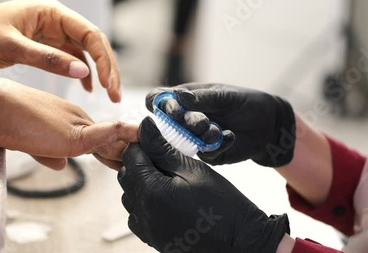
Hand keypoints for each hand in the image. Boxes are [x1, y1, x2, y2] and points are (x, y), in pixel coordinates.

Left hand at [0, 0, 120, 101]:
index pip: (89, 33)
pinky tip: (87, 87)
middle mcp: (54, 19)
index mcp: (49, 11)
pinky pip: (71, 57)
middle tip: (115, 92)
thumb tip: (82, 72)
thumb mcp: (12, 48)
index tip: (108, 82)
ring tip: (108, 93)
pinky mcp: (45, 44)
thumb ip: (49, 60)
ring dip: (98, 71)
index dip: (103, 59)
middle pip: (93, 42)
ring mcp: (50, 32)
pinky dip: (81, 72)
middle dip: (107, 68)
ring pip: (85, 51)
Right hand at [0, 74, 136, 168]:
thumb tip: (61, 166)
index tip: (124, 160)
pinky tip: (138, 136)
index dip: (113, 151)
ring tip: (148, 156)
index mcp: (68, 117)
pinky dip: (123, 136)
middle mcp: (77, 117)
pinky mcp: (72, 134)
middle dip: (126, 153)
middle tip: (144, 161)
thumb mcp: (30, 141)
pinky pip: (104, 135)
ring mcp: (77, 124)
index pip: (98, 137)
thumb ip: (48, 154)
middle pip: (110, 140)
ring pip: (112, 141)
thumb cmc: (3, 121)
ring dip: (128, 151)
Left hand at [118, 117, 289, 252]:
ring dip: (142, 182)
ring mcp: (146, 228)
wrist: (240, 242)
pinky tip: (166, 197)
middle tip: (166, 157)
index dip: (142, 144)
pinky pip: (138, 215)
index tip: (156, 140)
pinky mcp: (153, 238)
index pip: (130, 158)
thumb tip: (144, 127)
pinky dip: (146, 202)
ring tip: (169, 178)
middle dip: (141, 162)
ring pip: (130, 196)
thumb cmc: (222, 204)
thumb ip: (163, 149)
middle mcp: (143, 212)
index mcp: (151, 192)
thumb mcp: (193, 169)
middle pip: (127, 177)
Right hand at [146, 83, 295, 166]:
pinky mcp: (208, 153)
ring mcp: (194, 136)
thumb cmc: (246, 102)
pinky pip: (204, 153)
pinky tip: (230, 136)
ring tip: (217, 129)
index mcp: (185, 98)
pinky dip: (217, 145)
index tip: (174, 110)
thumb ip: (203, 97)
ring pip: (185, 140)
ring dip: (200, 135)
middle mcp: (185, 118)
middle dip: (185, 122)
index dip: (160, 104)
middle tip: (202, 121)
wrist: (269, 124)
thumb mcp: (226, 96)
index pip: (159, 99)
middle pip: (169, 122)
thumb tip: (178, 96)